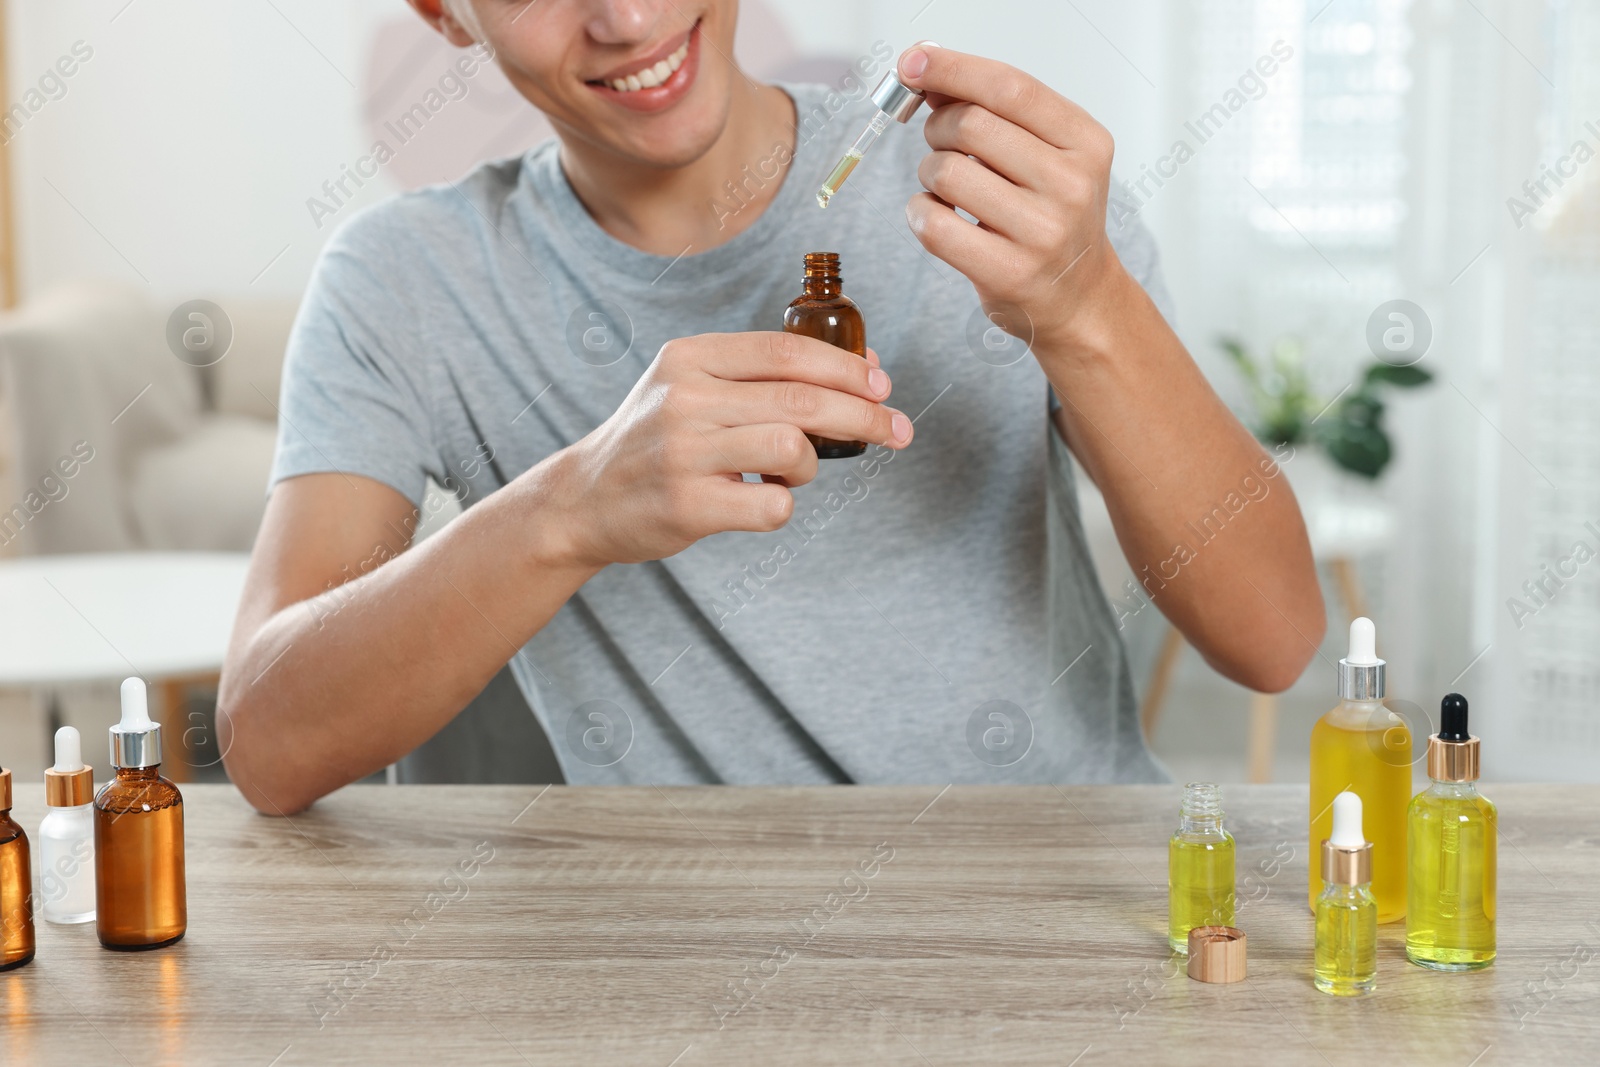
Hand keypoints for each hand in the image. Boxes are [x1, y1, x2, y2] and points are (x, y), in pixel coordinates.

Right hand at [550, 332, 911, 566]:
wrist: (584, 499)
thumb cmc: (656, 440)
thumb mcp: (692, 386)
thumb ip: (764, 375)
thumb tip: (864, 368)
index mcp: (690, 358)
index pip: (787, 350)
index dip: (846, 367)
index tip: (883, 385)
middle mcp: (684, 398)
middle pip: (802, 399)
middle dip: (865, 416)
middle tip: (898, 432)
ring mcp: (683, 453)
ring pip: (792, 448)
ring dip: (811, 465)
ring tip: (791, 472)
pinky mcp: (687, 506)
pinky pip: (773, 504)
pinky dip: (783, 504)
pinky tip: (761, 498)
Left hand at [896, 44, 1121, 347]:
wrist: (1079, 297)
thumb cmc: (1051, 218)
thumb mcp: (1044, 155)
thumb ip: (993, 111)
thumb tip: (929, 73)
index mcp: (1085, 142)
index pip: (1010, 88)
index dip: (953, 68)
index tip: (913, 62)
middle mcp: (1072, 184)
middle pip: (971, 125)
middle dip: (939, 127)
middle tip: (942, 143)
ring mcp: (1042, 232)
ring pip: (947, 172)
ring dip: (929, 173)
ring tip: (948, 188)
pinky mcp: (1009, 273)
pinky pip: (934, 224)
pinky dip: (920, 212)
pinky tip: (935, 215)